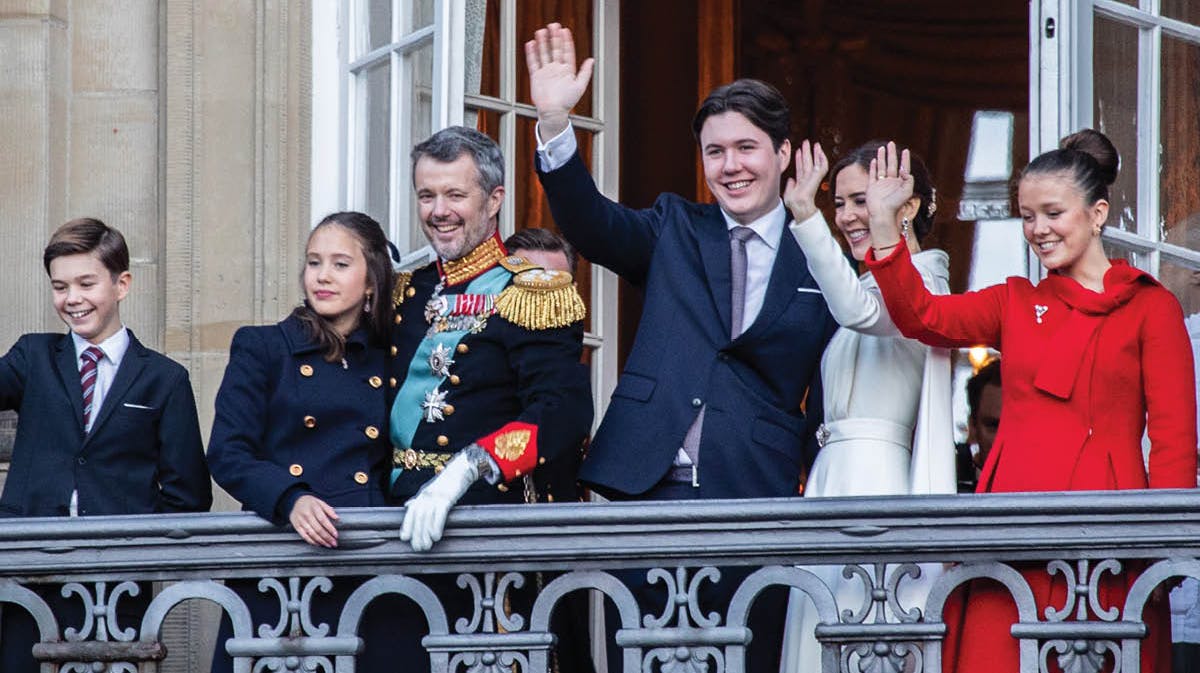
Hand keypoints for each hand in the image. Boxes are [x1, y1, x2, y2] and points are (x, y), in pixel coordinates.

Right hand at [289, 495, 338, 547]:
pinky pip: (304, 536)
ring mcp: (301, 521)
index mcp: (314, 508)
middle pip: (318, 529)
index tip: (336, 535)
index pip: (323, 520)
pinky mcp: (296, 526)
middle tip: (334, 543)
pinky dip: (312, 541)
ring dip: (321, 541)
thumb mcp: (320, 502)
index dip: (330, 528)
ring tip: (328, 545)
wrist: (294, 501)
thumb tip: (337, 518)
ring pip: (312, 534)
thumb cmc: (310, 503)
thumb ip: (329, 510)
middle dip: (327, 538)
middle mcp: (307, 515)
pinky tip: (318, 544)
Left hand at [400, 448, 484, 551]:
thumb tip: (408, 505)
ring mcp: (436, 496)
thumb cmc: (447, 482)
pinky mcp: (447, 497)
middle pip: (418, 517)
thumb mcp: (430, 489)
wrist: (461, 469)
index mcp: (422, 495)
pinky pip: (439, 513)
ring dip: (425, 533)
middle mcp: (426, 495)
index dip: (407, 524)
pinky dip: (436, 526)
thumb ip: (419, 498)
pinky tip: (436, 537)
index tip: (404, 538)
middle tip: (418, 548)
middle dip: (417, 533)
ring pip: (427, 517)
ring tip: (426, 546)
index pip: (411, 511)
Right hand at [524, 22, 594, 139]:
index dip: (566, 41)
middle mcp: (556, 69)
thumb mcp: (580, 86)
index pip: (567, 52)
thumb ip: (585, 72)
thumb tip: (592, 60)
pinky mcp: (536, 77)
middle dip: (554, 38)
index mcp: (567, 70)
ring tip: (541, 31)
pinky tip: (531, 44)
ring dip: (542, 43)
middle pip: (555, 50)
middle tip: (553, 25)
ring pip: (544, 54)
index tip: (565, 30)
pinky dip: (532, 54)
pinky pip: (533, 63)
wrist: (553, 112)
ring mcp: (546, 72)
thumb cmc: (567, 102)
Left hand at [783, 140, 827, 222]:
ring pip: (815, 162)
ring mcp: (813, 177)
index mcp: (801, 182)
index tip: (798, 151)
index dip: (799, 159)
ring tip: (815, 144)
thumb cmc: (794, 203)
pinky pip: (822, 166)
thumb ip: (789, 186)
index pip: (801, 168)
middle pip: (808, 162)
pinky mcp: (817, 177)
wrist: (799, 205)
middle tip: (806, 142)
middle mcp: (807, 178)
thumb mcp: (788, 193)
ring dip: (815, 153)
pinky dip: (822, 159)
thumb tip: (790, 179)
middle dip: (807, 152)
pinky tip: (821, 152)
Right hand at [865, 141, 913, 221]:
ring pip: (882, 167)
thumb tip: (903, 169)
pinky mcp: (872, 187)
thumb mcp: (907, 191)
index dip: (905, 159)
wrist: (882, 214)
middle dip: (892, 153)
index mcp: (900, 183)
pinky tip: (874, 160)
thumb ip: (908, 179)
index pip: (903, 168)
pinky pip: (873, 174)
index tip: (905, 150)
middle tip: (891, 143)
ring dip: (882, 157)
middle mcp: (891, 182)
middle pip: (892, 164)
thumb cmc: (896, 204)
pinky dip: (873, 167)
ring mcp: (881, 184)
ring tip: (882, 148)